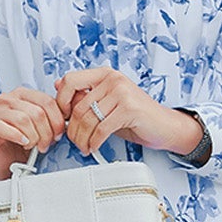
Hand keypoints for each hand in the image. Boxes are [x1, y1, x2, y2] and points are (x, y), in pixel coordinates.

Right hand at [0, 87, 65, 181]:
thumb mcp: (40, 127)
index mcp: (23, 95)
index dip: (57, 121)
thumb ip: (50, 117)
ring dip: (33, 137)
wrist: (2, 160)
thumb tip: (68, 117)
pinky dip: (18, 137)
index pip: (47, 101)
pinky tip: (23, 143)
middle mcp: (9, 99)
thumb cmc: (20, 143)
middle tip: (45, 144)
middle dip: (47, 133)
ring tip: (33, 146)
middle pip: (38, 112)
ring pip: (24, 120)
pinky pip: (5, 128)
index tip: (58, 134)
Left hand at [53, 66, 199, 158]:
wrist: (164, 126)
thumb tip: (58, 87)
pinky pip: (102, 129)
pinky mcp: (129, 109)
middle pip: (78, 106)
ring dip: (82, 139)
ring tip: (84, 146)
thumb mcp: (107, 103)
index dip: (61, 101)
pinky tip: (94, 147)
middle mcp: (113, 79)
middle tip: (75, 141)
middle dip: (73, 129)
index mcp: (105, 74)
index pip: (70, 80)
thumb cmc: (135, 116)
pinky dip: (94, 142)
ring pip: (88, 119)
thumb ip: (86, 96)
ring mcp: (122, 92)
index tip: (63, 117)